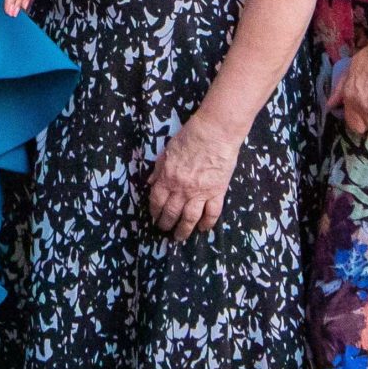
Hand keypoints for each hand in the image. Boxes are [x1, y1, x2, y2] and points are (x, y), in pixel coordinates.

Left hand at [148, 113, 241, 241]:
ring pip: (189, 219)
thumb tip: (150, 182)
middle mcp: (181, 189)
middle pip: (171, 213)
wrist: (214, 132)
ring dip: (183, 230)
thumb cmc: (189, 137)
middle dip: (166, 224)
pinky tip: (203, 228)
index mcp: (167, 178)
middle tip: (165, 229)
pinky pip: (211, 213)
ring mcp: (200, 193)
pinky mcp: (217, 192)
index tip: (154, 218)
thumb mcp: (166, 151)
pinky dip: (207, 224)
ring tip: (180, 236)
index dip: (154, 212)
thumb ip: (158, 169)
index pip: (156, 201)